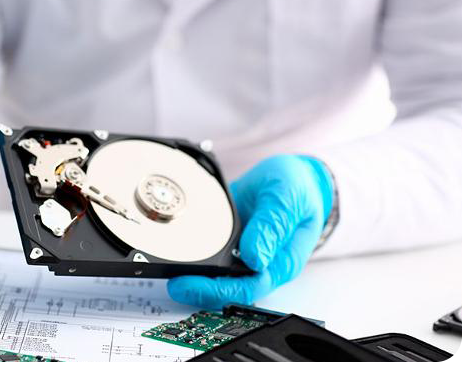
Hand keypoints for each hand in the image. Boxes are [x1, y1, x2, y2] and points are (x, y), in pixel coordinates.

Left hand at [168, 155, 333, 307]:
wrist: (295, 175)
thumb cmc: (299, 189)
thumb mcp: (287, 199)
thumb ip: (272, 226)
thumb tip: (254, 257)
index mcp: (280, 262)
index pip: (247, 287)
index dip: (216, 290)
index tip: (189, 283)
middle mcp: (260, 263)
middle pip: (226, 286)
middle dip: (197, 287)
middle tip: (171, 281)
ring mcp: (243, 253)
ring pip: (215, 274)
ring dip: (192, 274)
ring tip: (167, 268)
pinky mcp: (229, 240)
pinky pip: (208, 251)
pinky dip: (190, 251)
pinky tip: (174, 248)